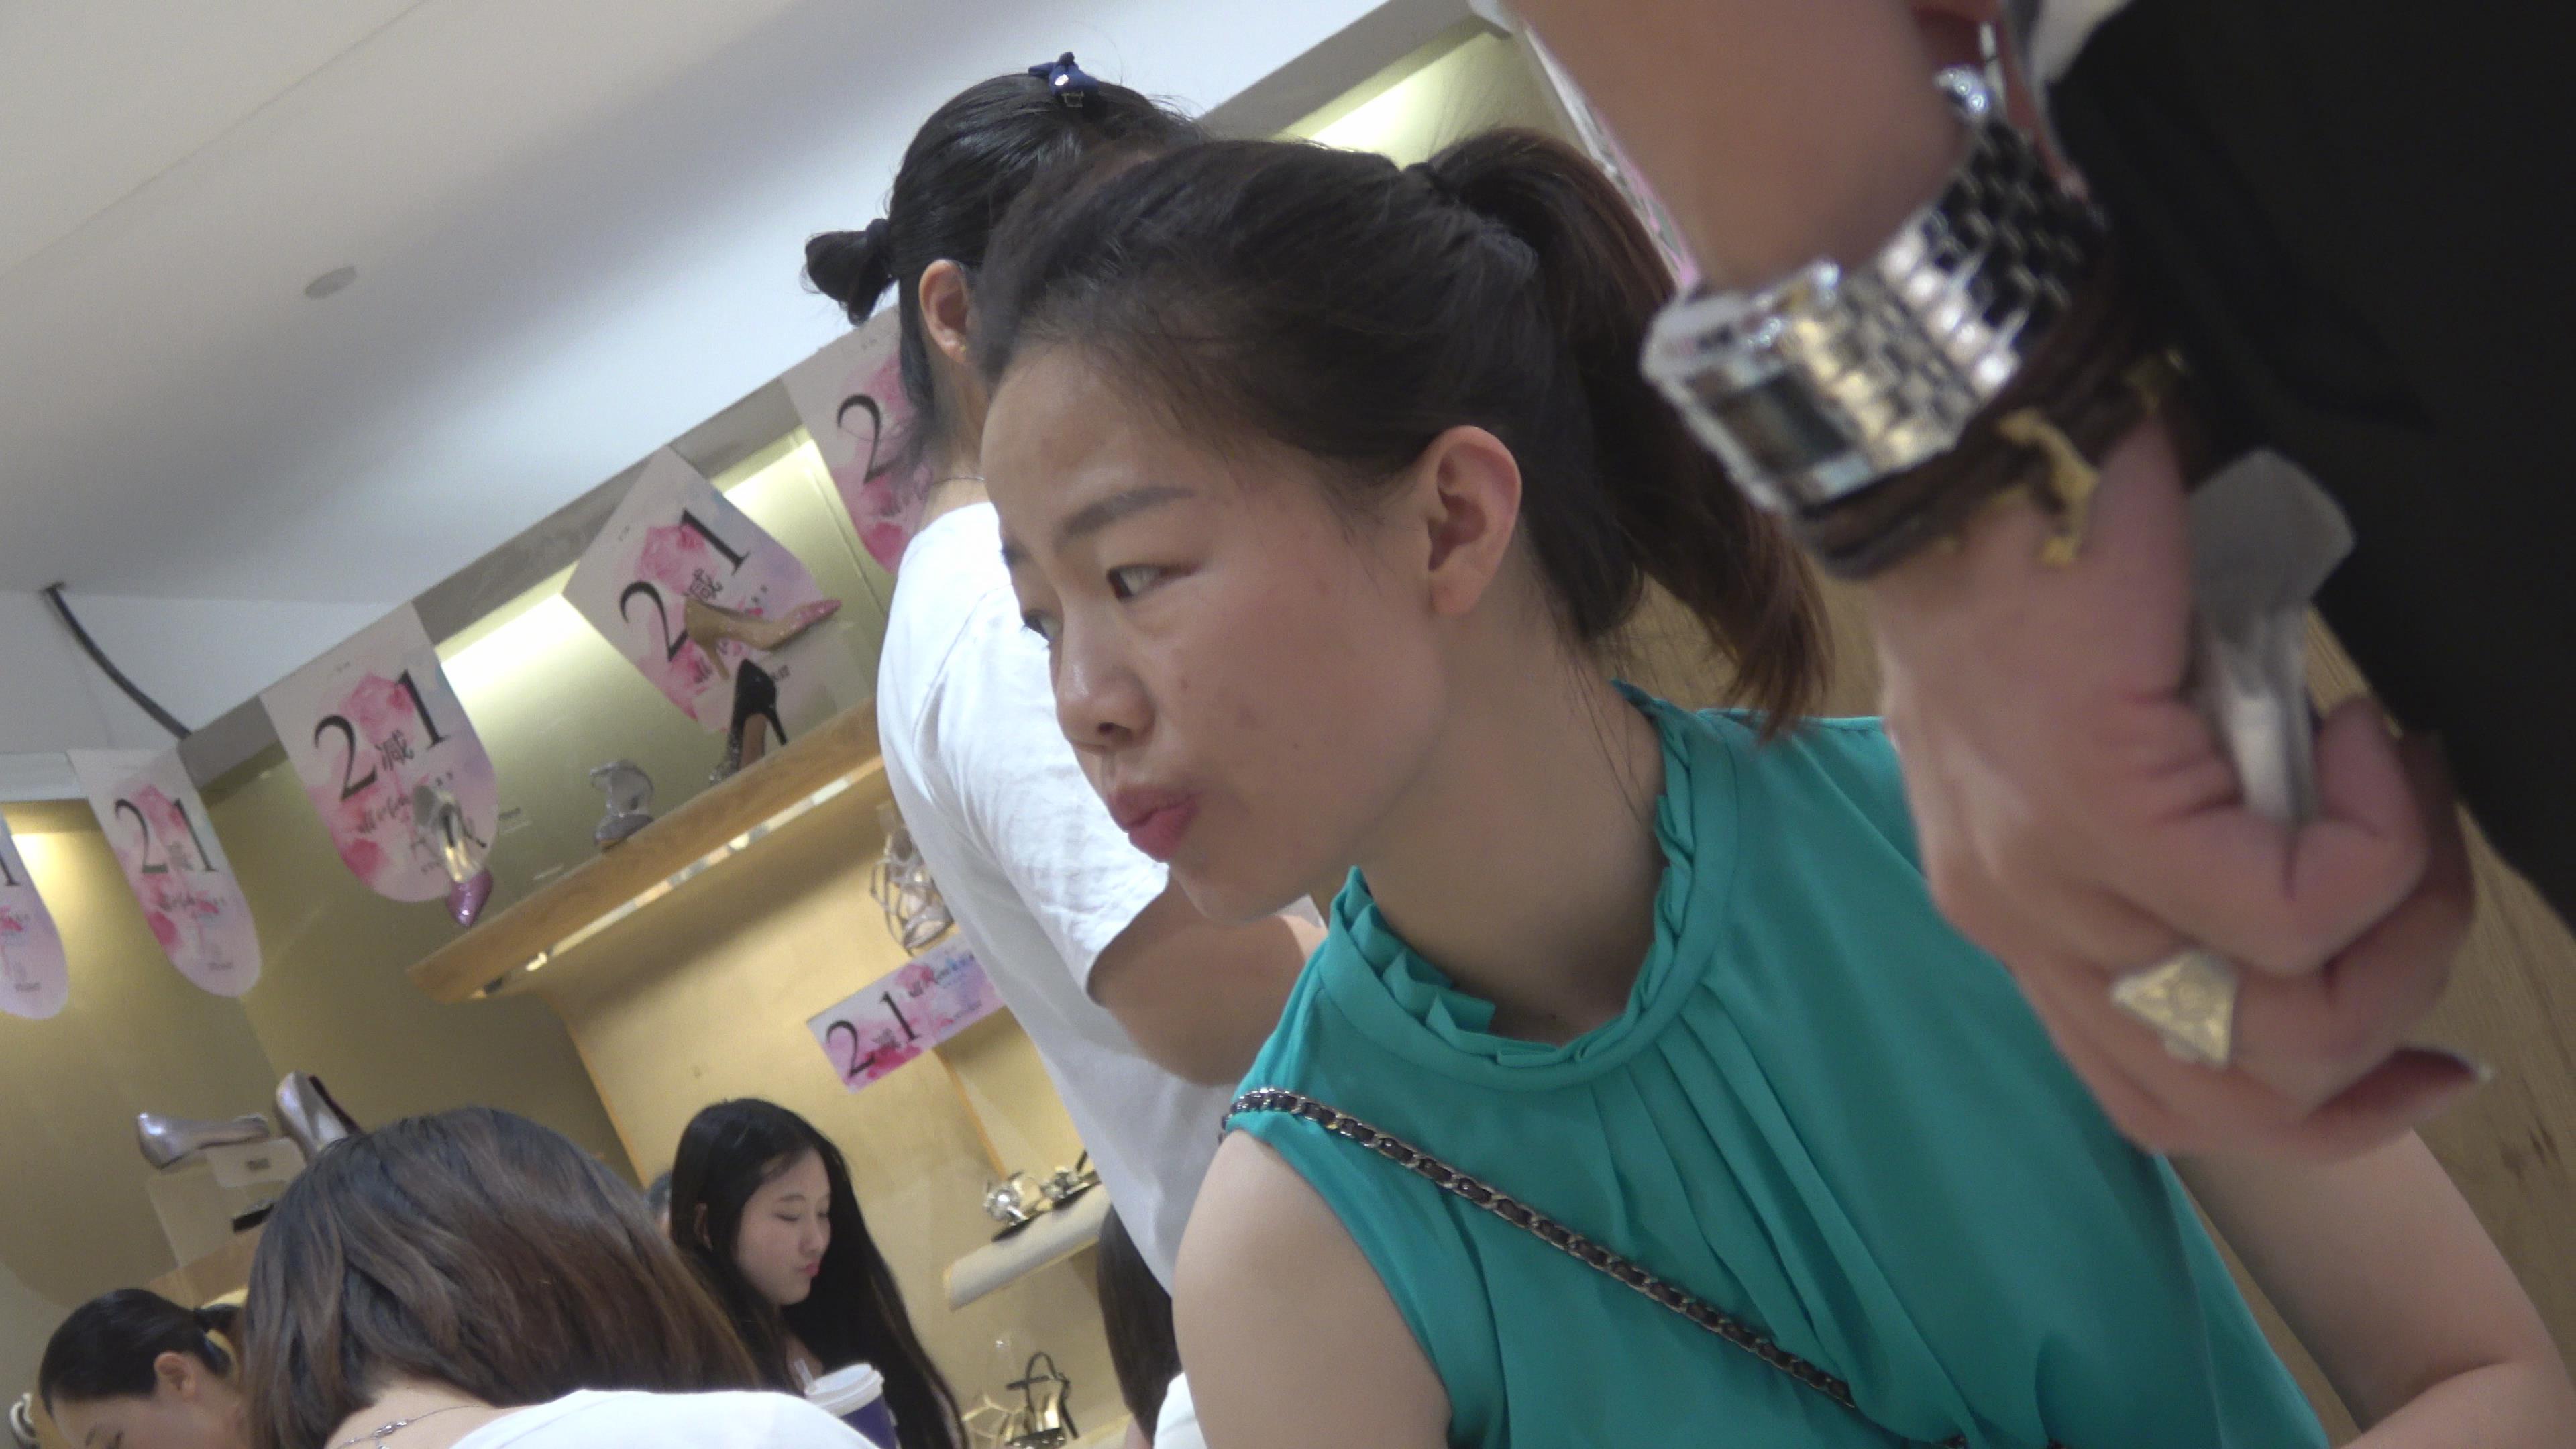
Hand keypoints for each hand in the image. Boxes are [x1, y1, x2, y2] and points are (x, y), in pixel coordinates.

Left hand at [1866, 416, 2479, 1157]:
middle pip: (2231, 1097)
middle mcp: (2021, 924)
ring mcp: (2047, 881)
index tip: (2412, 984)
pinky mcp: (2096, 808)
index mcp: (2016, 912)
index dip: (2329, 1098)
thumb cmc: (2043, 553)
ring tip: (2403, 807)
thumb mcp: (2104, 732)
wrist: (1968, 442)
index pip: (2167, 1095)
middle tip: (2426, 879)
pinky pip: (2281, 910)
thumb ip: (2176, 827)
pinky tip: (2362, 740)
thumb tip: (2306, 865)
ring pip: (2272, 1029)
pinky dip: (2372, 842)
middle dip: (2386, 1015)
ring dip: (2396, 934)